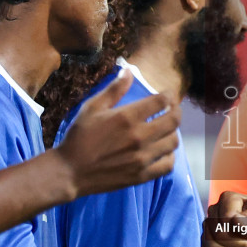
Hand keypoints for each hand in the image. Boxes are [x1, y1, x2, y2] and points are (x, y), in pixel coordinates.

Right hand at [56, 72, 180, 196]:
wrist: (70, 171)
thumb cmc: (79, 137)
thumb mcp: (92, 108)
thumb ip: (114, 90)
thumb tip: (129, 71)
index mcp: (128, 117)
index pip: (161, 101)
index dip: (168, 96)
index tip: (167, 96)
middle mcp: (140, 136)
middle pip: (173, 121)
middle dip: (176, 111)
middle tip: (172, 110)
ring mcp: (143, 157)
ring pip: (173, 142)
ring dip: (173, 133)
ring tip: (166, 130)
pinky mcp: (142, 175)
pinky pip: (168, 165)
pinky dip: (170, 156)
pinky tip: (162, 151)